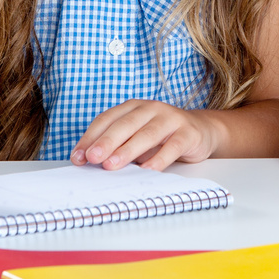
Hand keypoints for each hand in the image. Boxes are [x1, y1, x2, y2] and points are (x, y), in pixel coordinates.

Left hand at [72, 100, 223, 170]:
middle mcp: (150, 109)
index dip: (90, 137)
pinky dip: (159, 159)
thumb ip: (116, 146)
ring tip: (112, 165)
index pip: (106, 120)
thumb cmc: (161, 136)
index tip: (78, 156)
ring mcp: (170, 119)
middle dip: (106, 142)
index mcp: (132, 107)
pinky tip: (147, 170)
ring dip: (128, 150)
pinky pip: (172, 146)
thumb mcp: (135, 137)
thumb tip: (90, 161)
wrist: (199, 131)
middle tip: (92, 158)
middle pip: (125, 124)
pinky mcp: (188, 133)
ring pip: (147, 134)